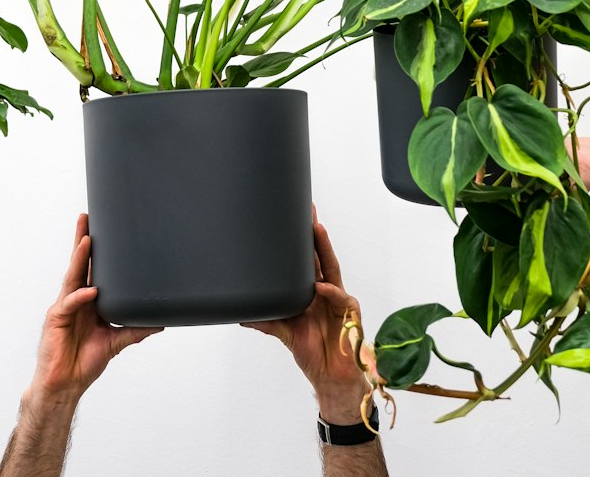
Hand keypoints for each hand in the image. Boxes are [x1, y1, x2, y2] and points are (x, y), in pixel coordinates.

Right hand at [28, 213, 162, 407]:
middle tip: (85, 217)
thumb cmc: (84, 361)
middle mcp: (75, 299)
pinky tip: (90, 291)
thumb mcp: (115, 342)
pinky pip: (69, 304)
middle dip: (81, 240)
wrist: (66, 385)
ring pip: (71, 277)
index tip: (100, 226)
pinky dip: (80, 297)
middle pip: (78, 264)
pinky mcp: (55, 320)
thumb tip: (160, 322)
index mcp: (87, 300)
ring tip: (87, 239)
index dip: (93, 249)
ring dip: (79, 258)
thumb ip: (134, 329)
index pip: (90, 269)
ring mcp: (64, 308)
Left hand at [243, 208, 369, 423]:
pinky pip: (340, 299)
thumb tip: (240, 316)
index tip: (295, 217)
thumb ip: (266, 320)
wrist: (330, 377)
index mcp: (312, 291)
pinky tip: (321, 287)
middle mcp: (326, 291)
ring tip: (317, 230)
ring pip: (332, 269)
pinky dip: (331, 292)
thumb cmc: (311, 350)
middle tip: (308, 211)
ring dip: (325, 249)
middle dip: (316, 233)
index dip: (303, 241)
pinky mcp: (349, 316)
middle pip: (321, 256)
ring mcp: (338, 301)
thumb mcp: (284, 332)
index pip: (308, 260)